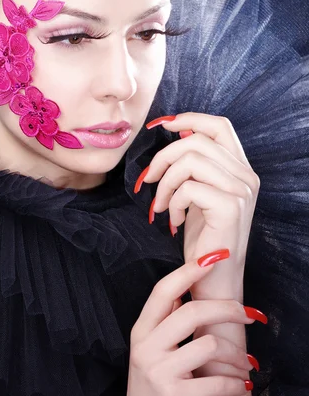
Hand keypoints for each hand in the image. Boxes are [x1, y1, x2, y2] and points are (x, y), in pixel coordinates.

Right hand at [115, 255, 263, 395]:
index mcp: (141, 331)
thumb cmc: (151, 392)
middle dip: (229, 309)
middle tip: (250, 314)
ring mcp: (157, 373)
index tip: (214, 256)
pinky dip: (236, 383)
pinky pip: (216, 383)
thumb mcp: (150, 352)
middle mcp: (145, 347)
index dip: (189, 270)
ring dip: (237, 355)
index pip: (163, 290)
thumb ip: (164, 322)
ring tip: (246, 363)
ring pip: (209, 346)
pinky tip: (243, 385)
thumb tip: (185, 292)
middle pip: (192, 312)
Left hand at [135, 113, 259, 299]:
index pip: (220, 126)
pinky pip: (188, 187)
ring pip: (189, 160)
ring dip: (165, 182)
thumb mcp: (198, 193)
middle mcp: (246, 176)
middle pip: (196, 140)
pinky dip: (172, 202)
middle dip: (164, 156)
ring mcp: (241, 191)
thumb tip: (179, 129)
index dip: (190, 118)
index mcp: (241, 169)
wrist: (214, 277)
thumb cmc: (203, 236)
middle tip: (149, 179)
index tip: (163, 125)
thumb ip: (194, 164)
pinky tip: (173, 221)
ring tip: (161, 205)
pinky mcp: (230, 207)